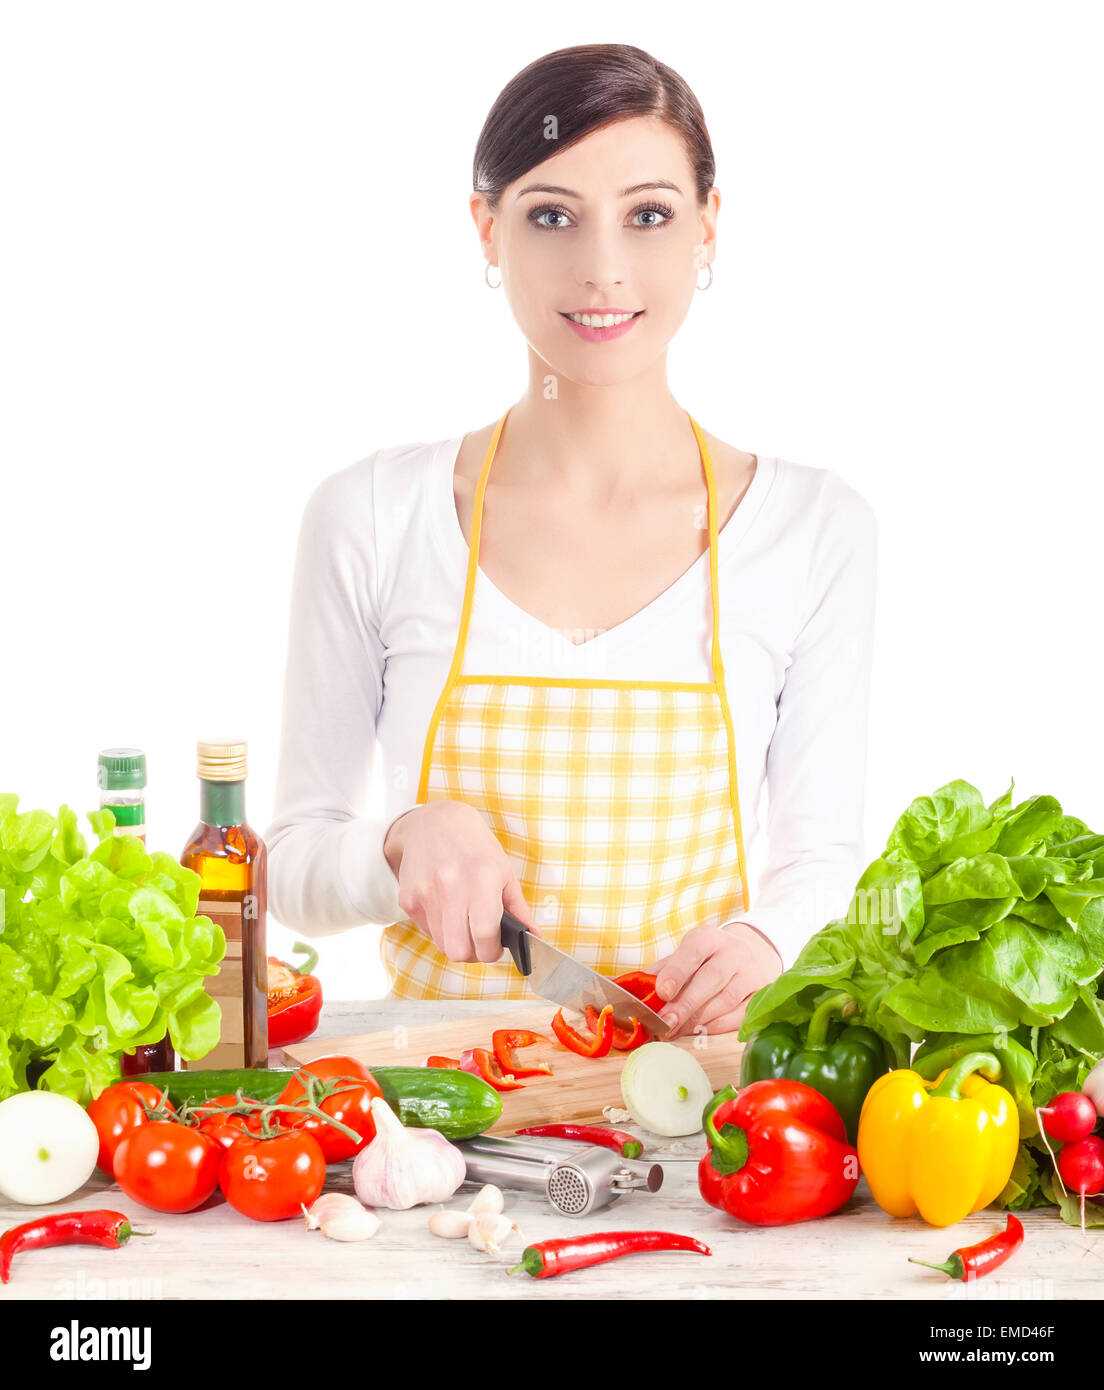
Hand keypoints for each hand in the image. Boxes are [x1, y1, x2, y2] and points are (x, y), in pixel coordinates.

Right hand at [383, 799, 540, 963]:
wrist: (433, 823)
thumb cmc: (474, 847)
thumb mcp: (504, 871)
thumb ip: (519, 909)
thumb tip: (534, 937)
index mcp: (481, 878)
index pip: (484, 934)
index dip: (492, 951)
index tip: (496, 948)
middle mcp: (451, 886)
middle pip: (459, 950)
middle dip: (474, 954)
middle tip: (481, 941)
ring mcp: (425, 893)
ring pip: (442, 946)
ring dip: (457, 942)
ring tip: (465, 922)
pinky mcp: (407, 899)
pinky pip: (427, 932)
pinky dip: (441, 929)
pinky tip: (448, 910)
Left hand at [648, 922, 782, 1036]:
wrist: (751, 954)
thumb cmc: (707, 959)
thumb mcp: (683, 956)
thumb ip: (656, 972)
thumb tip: (620, 987)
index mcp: (709, 938)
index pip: (693, 951)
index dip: (677, 971)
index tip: (662, 991)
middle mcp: (734, 952)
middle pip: (710, 979)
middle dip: (686, 1004)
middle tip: (665, 1023)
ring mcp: (751, 974)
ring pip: (725, 1000)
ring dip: (698, 1020)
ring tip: (674, 1031)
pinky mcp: (761, 995)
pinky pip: (739, 1015)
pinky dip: (716, 1026)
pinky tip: (698, 1031)